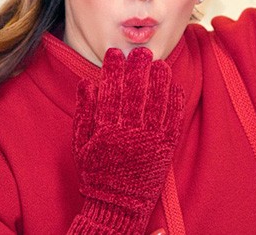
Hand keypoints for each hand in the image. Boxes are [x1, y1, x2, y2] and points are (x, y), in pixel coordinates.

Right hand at [69, 48, 183, 233]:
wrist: (118, 204)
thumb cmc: (97, 173)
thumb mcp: (81, 144)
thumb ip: (84, 112)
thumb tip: (87, 83)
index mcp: (107, 130)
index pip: (110, 91)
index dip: (112, 69)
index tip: (114, 53)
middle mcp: (129, 133)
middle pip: (135, 92)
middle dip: (137, 68)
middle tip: (140, 52)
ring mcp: (150, 139)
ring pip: (156, 102)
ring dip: (158, 80)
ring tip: (159, 63)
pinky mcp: (166, 147)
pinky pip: (172, 119)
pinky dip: (173, 101)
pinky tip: (173, 86)